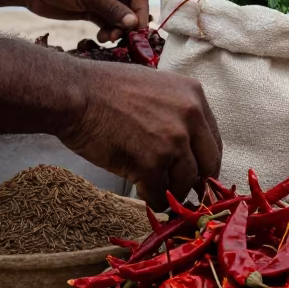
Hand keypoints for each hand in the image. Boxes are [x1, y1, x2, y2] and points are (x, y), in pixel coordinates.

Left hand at [19, 0, 149, 42]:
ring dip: (117, 29)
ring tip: (108, 38)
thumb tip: (135, 23)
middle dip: (127, 22)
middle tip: (121, 37)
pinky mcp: (92, 8)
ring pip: (119, 16)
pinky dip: (107, 30)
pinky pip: (107, 21)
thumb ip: (113, 9)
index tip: (138, 29)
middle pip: (131, 6)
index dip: (141, 11)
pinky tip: (102, 37)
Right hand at [59, 62, 222, 207]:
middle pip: (207, 163)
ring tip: (159, 193)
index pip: (213, 139)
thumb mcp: (156, 87)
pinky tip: (144, 195)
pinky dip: (153, 200)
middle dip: (197, 181)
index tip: (198, 172)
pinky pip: (160, 194)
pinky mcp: (152, 163)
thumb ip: (176, 110)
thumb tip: (186, 141)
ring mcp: (173, 141)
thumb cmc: (106, 88)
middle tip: (185, 191)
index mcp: (194, 95)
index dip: (205, 160)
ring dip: (173, 193)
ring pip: (185, 182)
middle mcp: (191, 116)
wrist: (75, 94)